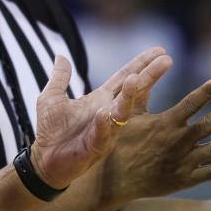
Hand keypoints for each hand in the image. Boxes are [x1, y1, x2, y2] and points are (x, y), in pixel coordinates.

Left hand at [30, 48, 168, 188]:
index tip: (160, 50)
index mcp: (99, 99)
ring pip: (121, 112)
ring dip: (128, 96)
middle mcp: (107, 113)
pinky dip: (103, 123)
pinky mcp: (95, 147)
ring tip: (136, 78)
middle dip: (149, 74)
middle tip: (167, 59)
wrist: (44, 159)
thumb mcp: (52, 97)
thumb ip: (60, 77)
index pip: (124, 77)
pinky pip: (102, 134)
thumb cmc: (51, 130)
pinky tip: (104, 112)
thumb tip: (61, 56)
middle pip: (132, 90)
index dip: (141, 64)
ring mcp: (105, 130)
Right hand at [99, 71, 210, 203]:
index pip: (191, 103)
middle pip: (210, 125)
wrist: (115, 180)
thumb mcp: (127, 117)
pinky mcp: (186, 179)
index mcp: (166, 123)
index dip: (207, 91)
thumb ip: (138, 94)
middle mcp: (178, 141)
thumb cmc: (121, 143)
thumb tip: (141, 71)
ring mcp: (184, 161)